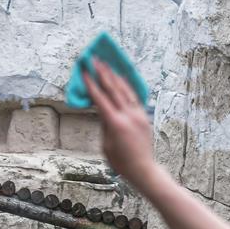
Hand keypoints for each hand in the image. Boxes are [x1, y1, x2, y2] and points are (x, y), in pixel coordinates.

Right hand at [82, 58, 156, 186]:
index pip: (100, 99)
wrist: (143, 169)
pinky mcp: (144, 116)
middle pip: (114, 89)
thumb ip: (104, 124)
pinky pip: (134, 96)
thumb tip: (101, 109)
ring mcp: (138, 114)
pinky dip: (127, 86)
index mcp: (115, 123)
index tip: (85, 71)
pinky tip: (122, 78)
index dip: (91, 84)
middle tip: (95, 59)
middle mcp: (128, 115)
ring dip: (115, 75)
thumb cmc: (121, 162)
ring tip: (108, 64)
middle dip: (103, 73)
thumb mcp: (106, 144)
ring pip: (126, 90)